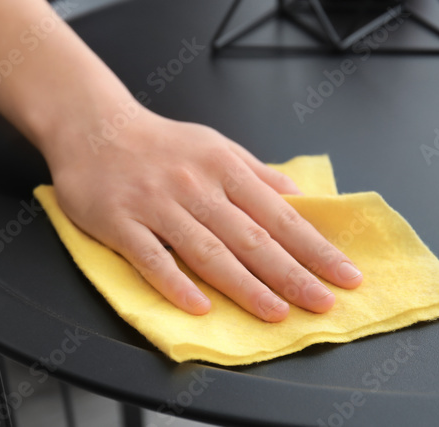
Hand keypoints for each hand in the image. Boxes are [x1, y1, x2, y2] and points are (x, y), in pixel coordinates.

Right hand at [43, 104, 363, 321]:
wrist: (95, 126)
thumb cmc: (159, 143)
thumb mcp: (215, 146)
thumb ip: (257, 175)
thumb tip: (299, 199)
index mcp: (224, 168)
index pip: (280, 215)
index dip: (315, 247)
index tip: (344, 274)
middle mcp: (196, 187)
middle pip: (251, 237)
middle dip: (292, 273)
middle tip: (322, 302)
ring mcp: (158, 206)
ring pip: (207, 251)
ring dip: (245, 285)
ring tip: (276, 312)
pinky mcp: (121, 222)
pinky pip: (151, 258)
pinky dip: (175, 283)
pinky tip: (199, 307)